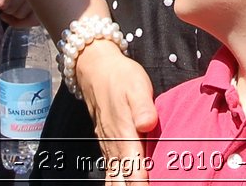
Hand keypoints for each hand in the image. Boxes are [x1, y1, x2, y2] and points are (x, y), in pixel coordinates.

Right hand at [76, 39, 156, 185]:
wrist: (97, 71)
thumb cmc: (121, 77)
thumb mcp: (137, 86)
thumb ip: (143, 107)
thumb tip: (148, 124)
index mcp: (125, 135)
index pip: (134, 170)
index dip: (141, 184)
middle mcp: (115, 146)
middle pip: (122, 182)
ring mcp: (109, 148)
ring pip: (114, 180)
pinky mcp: (107, 147)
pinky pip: (111, 173)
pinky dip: (116, 184)